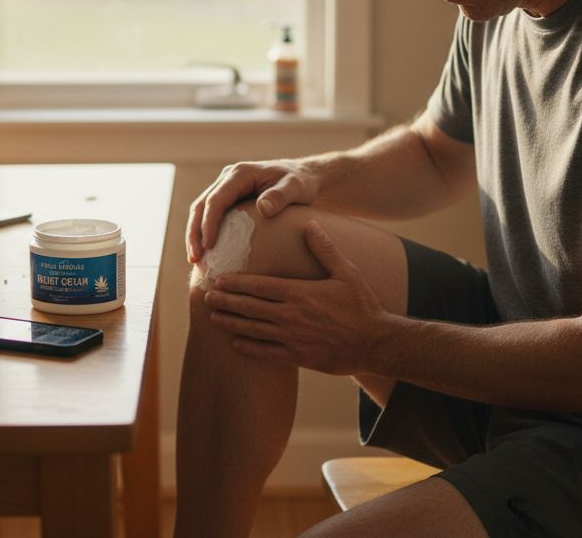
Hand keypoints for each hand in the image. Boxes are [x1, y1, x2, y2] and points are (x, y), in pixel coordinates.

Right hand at [185, 158, 318, 262]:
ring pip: (201, 210)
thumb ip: (280, 196)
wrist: (303, 177)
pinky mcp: (229, 198)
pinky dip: (204, 232)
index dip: (209, 223)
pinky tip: (206, 253)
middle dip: (194, 232)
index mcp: (240, 174)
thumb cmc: (301, 182)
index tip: (208, 246)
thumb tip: (262, 208)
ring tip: (195, 260)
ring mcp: (226, 187)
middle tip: (194, 259)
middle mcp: (228, 178)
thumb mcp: (296, 187)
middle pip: (201, 205)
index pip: (216, 199)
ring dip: (195, 234)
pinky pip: (210, 215)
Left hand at [203, 222, 390, 374]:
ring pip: (253, 330)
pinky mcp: (298, 357)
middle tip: (206, 296)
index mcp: (300, 293)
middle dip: (226, 301)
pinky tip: (235, 344)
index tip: (218, 279)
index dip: (236, 283)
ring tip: (213, 317)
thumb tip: (309, 224)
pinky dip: (249, 348)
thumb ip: (325, 249)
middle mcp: (291, 316)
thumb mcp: (346, 272)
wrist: (376, 342)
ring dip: (231, 323)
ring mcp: (293, 338)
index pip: (259, 286)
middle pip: (250, 307)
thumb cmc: (362, 305)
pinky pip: (267, 353)